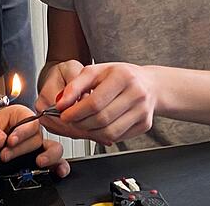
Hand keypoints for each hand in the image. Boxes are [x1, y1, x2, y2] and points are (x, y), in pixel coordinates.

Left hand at [0, 105, 69, 177]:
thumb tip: (0, 140)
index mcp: (19, 115)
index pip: (30, 122)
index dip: (22, 133)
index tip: (9, 141)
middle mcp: (29, 129)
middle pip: (38, 138)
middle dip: (23, 148)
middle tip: (5, 155)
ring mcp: (32, 145)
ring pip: (50, 148)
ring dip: (48, 156)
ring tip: (39, 162)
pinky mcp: (33, 158)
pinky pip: (51, 161)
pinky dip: (57, 166)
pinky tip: (59, 171)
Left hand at [36, 62, 156, 144]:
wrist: (149, 84)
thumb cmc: (120, 76)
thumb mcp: (96, 72)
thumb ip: (75, 86)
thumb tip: (60, 103)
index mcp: (123, 76)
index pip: (95, 102)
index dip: (76, 112)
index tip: (64, 115)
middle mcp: (137, 94)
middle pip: (101, 119)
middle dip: (80, 124)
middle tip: (71, 121)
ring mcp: (143, 111)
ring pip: (109, 132)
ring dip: (90, 133)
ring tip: (82, 124)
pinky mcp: (144, 125)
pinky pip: (118, 138)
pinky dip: (103, 136)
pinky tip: (97, 127)